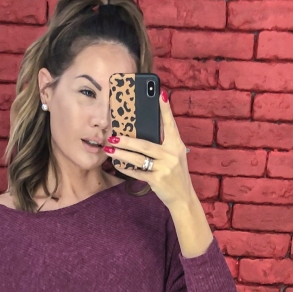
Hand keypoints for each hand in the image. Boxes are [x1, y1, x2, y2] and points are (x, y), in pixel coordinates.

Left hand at [106, 89, 192, 209]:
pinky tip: (117, 164)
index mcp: (176, 145)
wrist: (183, 197)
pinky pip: (138, 172)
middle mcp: (172, 154)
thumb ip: (164, 144)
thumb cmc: (175, 174)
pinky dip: (126, 168)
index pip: (170, 125)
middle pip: (145, 144)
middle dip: (126, 140)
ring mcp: (165, 168)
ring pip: (138, 158)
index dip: (165, 110)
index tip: (160, 94)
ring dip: (121, 153)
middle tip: (112, 136)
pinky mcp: (158, 180)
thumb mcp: (175, 156)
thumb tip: (144, 131)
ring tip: (109, 149)